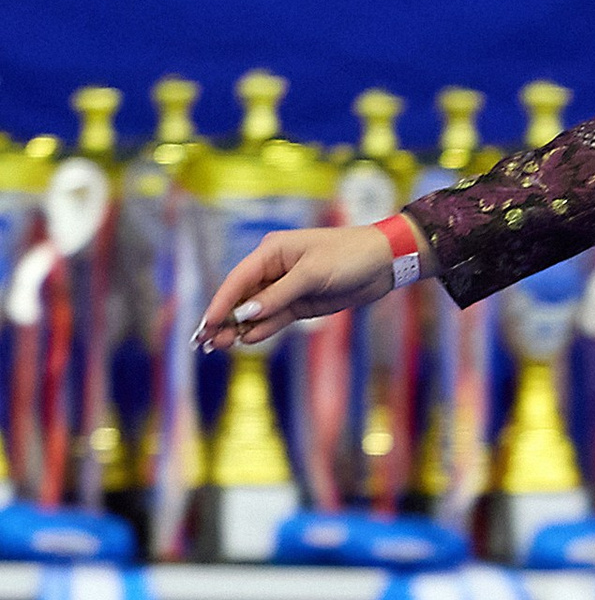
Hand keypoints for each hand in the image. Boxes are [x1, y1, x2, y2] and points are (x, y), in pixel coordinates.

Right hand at [195, 224, 407, 351]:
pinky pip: (276, 318)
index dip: (221, 302)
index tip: (206, 323)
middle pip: (242, 297)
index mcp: (272, 252)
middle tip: (204, 342)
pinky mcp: (302, 303)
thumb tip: (246, 313)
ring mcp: (287, 288)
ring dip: (239, 327)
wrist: (384, 262)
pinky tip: (246, 340)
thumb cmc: (349, 256)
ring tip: (219, 347)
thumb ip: (279, 295)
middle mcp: (275, 269)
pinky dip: (262, 329)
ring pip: (257, 311)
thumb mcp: (314, 274)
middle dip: (223, 319)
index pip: (238, 279)